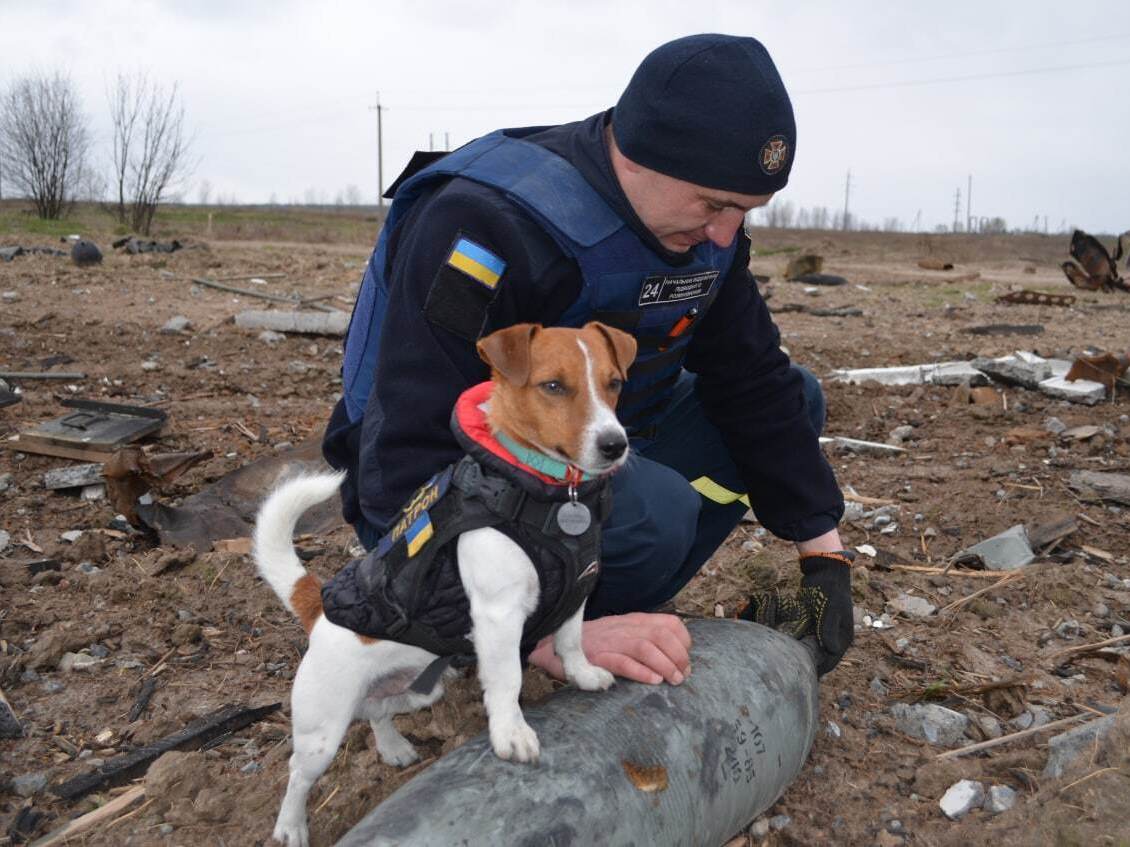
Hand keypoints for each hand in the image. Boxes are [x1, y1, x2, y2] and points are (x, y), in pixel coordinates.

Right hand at [528, 613, 691, 684]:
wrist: (556, 644)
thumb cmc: (595, 643)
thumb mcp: (623, 634)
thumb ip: (645, 639)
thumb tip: (673, 657)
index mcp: (635, 621)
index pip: (669, 623)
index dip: (683, 641)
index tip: (686, 660)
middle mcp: (625, 628)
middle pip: (662, 634)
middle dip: (679, 656)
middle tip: (682, 676)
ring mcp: (612, 641)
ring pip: (646, 647)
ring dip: (665, 665)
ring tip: (673, 680)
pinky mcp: (598, 657)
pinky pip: (623, 661)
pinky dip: (641, 671)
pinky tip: (653, 681)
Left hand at [740, 552, 853, 675]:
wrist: (824, 570)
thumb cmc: (830, 589)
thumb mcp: (830, 609)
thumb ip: (828, 629)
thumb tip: (830, 651)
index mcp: (843, 636)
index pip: (831, 660)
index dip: (818, 670)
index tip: (802, 678)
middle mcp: (835, 636)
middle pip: (821, 658)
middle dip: (808, 665)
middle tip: (791, 675)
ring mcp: (824, 630)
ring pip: (813, 650)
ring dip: (803, 656)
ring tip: (787, 665)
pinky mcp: (814, 623)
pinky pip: (806, 639)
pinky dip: (799, 644)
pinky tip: (785, 649)